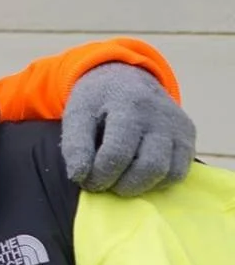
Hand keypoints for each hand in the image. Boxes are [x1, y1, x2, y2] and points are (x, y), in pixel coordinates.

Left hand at [61, 63, 195, 195]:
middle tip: (104, 183)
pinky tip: (138, 174)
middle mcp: (160, 116)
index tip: (86, 180)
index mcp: (129, 106)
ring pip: (168, 173)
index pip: (117, 154)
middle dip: (122, 185)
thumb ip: (75, 145)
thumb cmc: (97, 101)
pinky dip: (158, 182)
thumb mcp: (77, 114)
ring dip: (140, 186)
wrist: (126, 78)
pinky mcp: (189, 137)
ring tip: (119, 179)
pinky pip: (180, 172)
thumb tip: (79, 177)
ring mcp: (179, 127)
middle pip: (149, 167)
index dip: (99, 176)